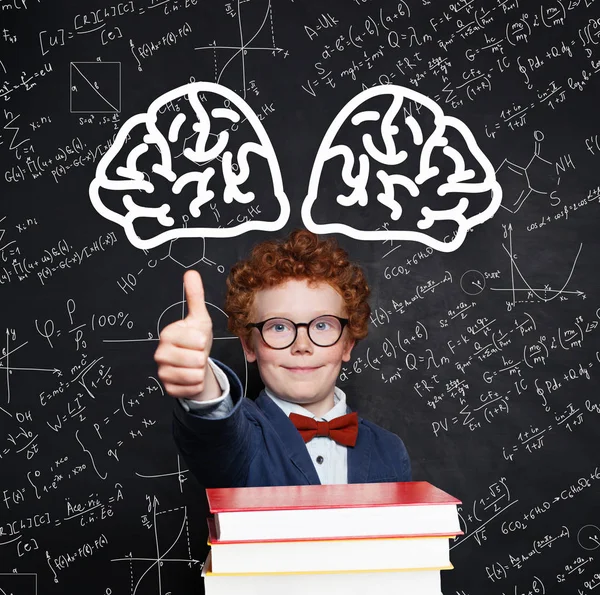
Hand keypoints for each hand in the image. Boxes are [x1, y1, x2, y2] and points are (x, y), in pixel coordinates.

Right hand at [154, 270, 216, 399]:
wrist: (195, 362)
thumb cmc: (196, 338)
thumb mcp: (199, 317)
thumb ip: (195, 296)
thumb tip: (191, 273)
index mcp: (167, 334)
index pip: (198, 340)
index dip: (203, 341)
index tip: (196, 339)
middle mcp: (160, 353)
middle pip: (197, 360)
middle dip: (202, 358)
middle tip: (196, 353)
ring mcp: (162, 372)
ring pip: (195, 375)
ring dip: (201, 371)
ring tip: (194, 364)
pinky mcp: (168, 389)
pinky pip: (192, 389)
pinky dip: (197, 384)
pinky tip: (191, 377)